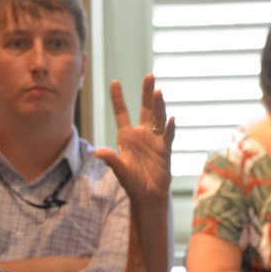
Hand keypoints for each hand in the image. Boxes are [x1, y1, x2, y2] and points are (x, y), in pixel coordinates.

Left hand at [94, 74, 174, 201]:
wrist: (148, 195)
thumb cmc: (132, 183)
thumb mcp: (120, 170)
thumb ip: (111, 160)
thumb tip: (97, 152)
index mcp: (126, 137)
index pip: (121, 113)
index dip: (118, 98)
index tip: (115, 82)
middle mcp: (141, 134)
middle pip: (144, 109)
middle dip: (146, 93)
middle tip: (149, 76)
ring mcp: (155, 139)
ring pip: (158, 118)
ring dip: (158, 106)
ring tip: (158, 92)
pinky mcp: (165, 149)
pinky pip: (168, 136)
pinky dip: (171, 128)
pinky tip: (173, 120)